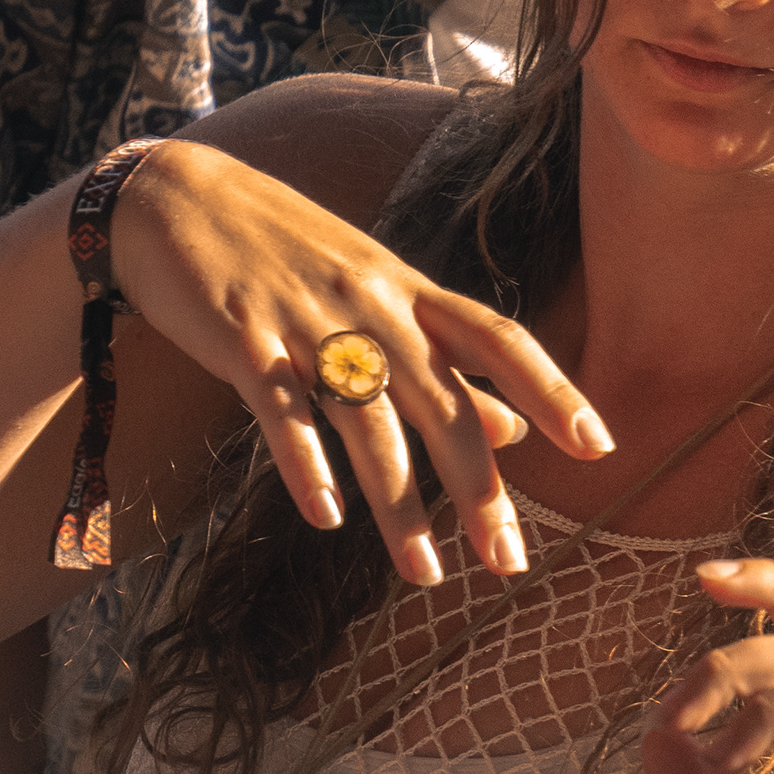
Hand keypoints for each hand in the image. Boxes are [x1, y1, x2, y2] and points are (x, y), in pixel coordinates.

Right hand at [103, 140, 608, 587]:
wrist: (176, 196)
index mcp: (408, 291)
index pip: (499, 338)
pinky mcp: (242, 338)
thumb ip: (444, 362)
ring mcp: (305, 321)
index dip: (552, 388)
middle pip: (441, 404)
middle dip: (478, 490)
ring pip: (367, 422)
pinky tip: (327, 517)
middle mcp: (370, 305)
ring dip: (398, 507)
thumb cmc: (284, 253)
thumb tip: (518, 430)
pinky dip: (306, 464)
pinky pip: (282, 410)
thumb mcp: (375, 294)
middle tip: (509, 564)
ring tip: (425, 576)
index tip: (597, 445)